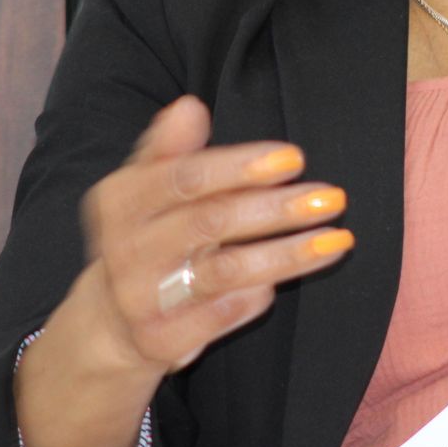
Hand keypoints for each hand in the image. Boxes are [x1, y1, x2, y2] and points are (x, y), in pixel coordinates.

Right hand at [15, 96, 352, 446]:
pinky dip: (256, 297)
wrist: (110, 322)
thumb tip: (189, 105)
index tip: (295, 158)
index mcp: (120, 200)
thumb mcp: (147, 188)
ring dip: (286, 255)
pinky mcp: (159, 341)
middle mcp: (124, 249)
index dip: (241, 166)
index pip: (183, 176)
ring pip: (224, 272)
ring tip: (337, 240)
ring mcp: (139, 298)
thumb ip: (171, 149)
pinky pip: (220, 315)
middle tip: (332, 198)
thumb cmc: (147, 236)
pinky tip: (284, 283)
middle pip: (209, 223)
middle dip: (276, 209)